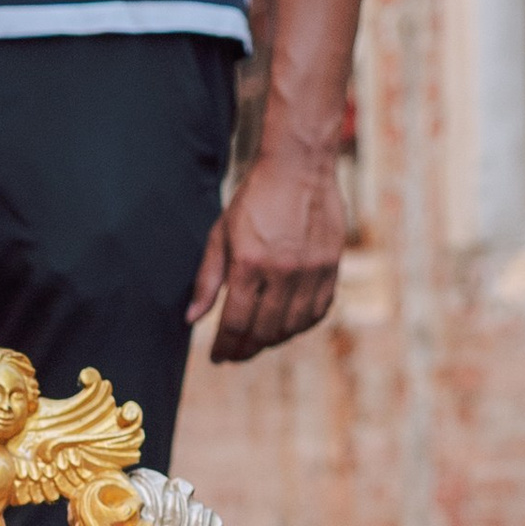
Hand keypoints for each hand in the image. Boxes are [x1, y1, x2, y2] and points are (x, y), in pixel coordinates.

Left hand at [188, 136, 346, 363]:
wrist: (299, 168)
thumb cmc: (254, 201)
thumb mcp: (220, 235)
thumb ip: (207, 279)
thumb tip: (192, 319)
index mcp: (248, 263)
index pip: (234, 322)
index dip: (224, 346)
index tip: (218, 357)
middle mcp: (282, 271)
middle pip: (264, 330)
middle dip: (246, 349)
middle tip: (235, 354)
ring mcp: (311, 271)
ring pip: (292, 326)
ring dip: (273, 340)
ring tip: (258, 341)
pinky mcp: (332, 266)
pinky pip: (318, 311)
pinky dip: (301, 325)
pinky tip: (287, 325)